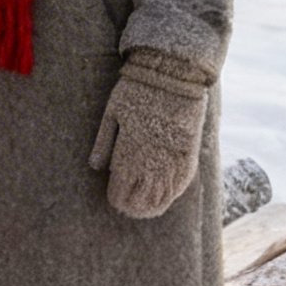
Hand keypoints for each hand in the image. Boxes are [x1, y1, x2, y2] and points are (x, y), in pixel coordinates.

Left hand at [89, 56, 207, 218]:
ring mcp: (172, 153)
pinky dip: (177, 189)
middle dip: (136, 206)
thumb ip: (104, 142)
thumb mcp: (112, 112)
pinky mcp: (189, 147)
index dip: (119, 199)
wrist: (170, 72)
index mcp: (129, 148)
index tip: (116, 204)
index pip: (122, 186)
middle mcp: (151, 156)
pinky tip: (171, 196)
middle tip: (132, 213)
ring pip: (165, 190)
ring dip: (157, 204)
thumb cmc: (135, 89)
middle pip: (143, 193)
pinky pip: (184, 176)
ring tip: (150, 212)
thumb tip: (96, 168)